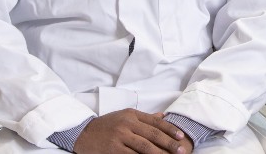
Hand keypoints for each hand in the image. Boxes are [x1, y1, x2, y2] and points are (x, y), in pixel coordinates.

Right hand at [72, 109, 192, 153]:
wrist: (84, 133)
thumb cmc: (107, 125)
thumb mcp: (125, 116)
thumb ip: (144, 118)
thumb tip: (163, 116)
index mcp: (132, 114)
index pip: (156, 122)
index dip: (170, 129)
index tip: (181, 137)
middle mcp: (127, 124)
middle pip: (153, 134)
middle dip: (170, 144)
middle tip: (181, 150)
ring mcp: (120, 136)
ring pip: (145, 147)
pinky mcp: (114, 149)